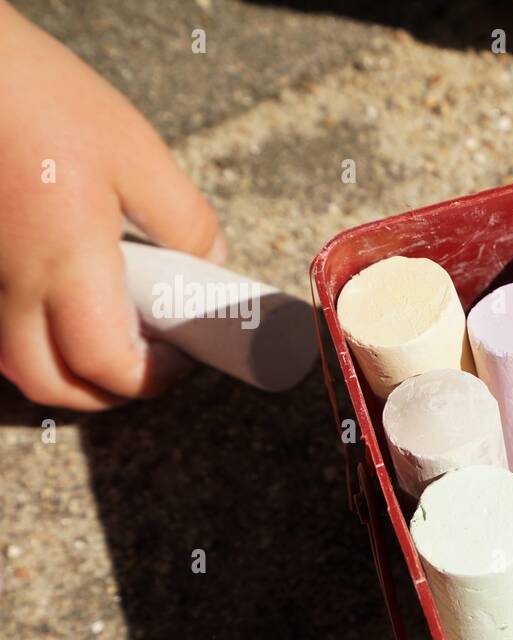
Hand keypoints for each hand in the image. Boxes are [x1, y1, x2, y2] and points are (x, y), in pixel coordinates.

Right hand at [0, 3, 222, 408]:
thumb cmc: (37, 95)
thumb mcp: (137, 153)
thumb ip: (185, 219)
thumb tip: (213, 263)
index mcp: (64, 266)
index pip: (109, 366)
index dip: (155, 378)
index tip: (184, 355)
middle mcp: (10, 286)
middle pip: (54, 384)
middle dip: (106, 392)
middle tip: (147, 361)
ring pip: (14, 362)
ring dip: (64, 369)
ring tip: (108, 329)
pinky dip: (28, 336)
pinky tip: (59, 299)